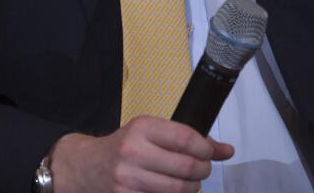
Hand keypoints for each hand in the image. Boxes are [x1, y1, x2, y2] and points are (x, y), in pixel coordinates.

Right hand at [51, 117, 232, 192]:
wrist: (86, 166)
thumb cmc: (124, 148)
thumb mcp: (150, 134)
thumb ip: (187, 139)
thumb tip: (226, 150)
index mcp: (141, 128)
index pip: (186, 138)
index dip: (206, 148)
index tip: (209, 152)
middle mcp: (133, 151)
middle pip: (187, 167)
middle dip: (203, 170)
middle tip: (200, 169)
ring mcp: (129, 178)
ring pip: (180, 190)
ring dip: (191, 188)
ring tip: (186, 182)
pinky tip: (168, 191)